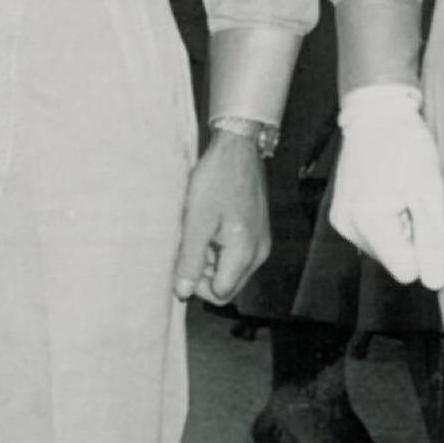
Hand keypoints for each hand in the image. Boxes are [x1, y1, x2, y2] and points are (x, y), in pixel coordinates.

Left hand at [174, 131, 268, 304]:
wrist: (238, 149)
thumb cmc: (216, 180)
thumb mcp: (197, 221)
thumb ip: (191, 259)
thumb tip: (183, 292)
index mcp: (245, 253)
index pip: (220, 294)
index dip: (197, 285)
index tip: (184, 261)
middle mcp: (259, 253)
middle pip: (228, 285)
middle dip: (204, 274)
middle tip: (189, 247)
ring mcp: (260, 243)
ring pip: (230, 269)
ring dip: (210, 260)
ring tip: (198, 232)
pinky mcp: (257, 232)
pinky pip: (236, 254)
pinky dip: (219, 248)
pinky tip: (208, 226)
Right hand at [329, 82, 443, 288]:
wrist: (375, 114)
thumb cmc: (406, 145)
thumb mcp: (429, 188)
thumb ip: (431, 238)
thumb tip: (433, 282)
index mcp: (369, 220)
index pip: (406, 270)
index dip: (423, 249)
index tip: (422, 215)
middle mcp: (347, 226)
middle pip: (393, 261)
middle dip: (409, 237)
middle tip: (412, 199)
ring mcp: (340, 221)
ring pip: (382, 249)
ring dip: (397, 229)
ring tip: (400, 193)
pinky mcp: (339, 215)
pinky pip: (370, 235)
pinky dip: (384, 221)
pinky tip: (388, 194)